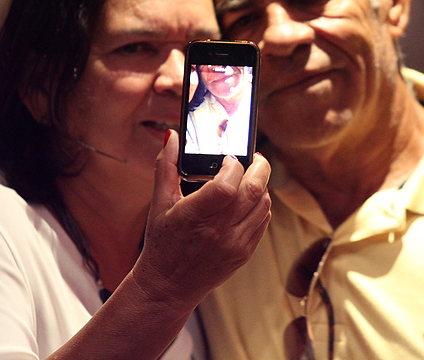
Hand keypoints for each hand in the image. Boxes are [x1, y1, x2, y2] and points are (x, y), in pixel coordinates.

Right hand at [133, 130, 270, 308]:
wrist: (168, 286)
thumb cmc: (162, 243)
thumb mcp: (159, 204)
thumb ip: (166, 167)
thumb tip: (173, 137)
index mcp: (194, 217)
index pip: (226, 185)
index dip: (233, 165)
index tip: (228, 158)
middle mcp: (219, 232)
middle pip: (254, 190)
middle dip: (259, 167)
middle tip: (254, 157)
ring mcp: (235, 244)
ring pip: (264, 204)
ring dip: (261, 185)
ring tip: (249, 177)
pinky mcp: (244, 253)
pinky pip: (263, 221)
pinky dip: (260, 204)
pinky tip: (248, 199)